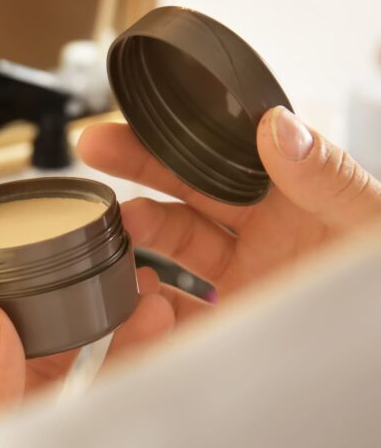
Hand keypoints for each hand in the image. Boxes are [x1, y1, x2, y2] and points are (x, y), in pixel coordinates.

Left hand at [0, 268, 203, 447]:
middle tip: (133, 276)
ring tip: (157, 300)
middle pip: (44, 322)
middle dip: (89, 295)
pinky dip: (132, 362)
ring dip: (121, 324)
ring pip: (83, 352)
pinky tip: (158, 340)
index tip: (64, 258)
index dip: (20, 275)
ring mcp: (36, 404)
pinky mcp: (68, 422)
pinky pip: (104, 386)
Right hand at [77, 106, 380, 296]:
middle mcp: (266, 234)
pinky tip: (138, 290)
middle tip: (95, 148)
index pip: (227, 153)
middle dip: (136, 165)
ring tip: (118, 227)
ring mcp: (245, 280)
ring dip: (138, 232)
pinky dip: (147, 301)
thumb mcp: (369, 220)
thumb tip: (277, 127)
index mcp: (298, 196)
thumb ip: (328, 175)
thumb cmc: (379, 281)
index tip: (140, 119)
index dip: (181, 134)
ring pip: (172, 246)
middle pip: (186, 190)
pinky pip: (174, 313)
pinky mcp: (230, 328)